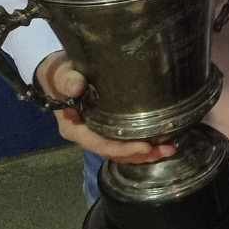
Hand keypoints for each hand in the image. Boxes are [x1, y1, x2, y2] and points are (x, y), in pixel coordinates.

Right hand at [35, 53, 174, 163]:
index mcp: (74, 128)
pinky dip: (142, 145)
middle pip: (114, 152)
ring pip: (121, 152)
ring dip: (146, 154)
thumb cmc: (60, 75)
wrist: (58, 75)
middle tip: (167, 149)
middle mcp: (86, 136)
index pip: (99, 144)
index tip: (145, 147)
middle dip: (141, 154)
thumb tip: (76, 86)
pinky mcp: (106, 129)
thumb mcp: (61, 75)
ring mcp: (96, 135)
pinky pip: (124, 142)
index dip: (122, 148)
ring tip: (170, 148)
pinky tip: (161, 141)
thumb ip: (67, 80)